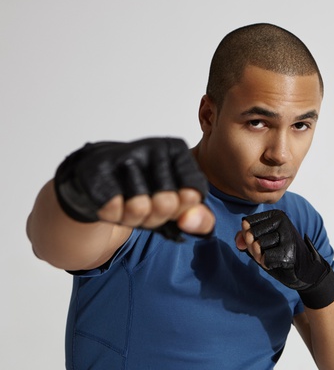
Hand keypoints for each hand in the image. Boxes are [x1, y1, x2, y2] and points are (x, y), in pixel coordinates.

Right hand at [54, 137, 213, 240]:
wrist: (99, 180)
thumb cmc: (145, 190)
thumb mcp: (180, 206)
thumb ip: (201, 218)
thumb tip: (190, 222)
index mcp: (177, 150)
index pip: (194, 194)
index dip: (181, 210)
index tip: (172, 200)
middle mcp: (153, 147)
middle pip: (168, 203)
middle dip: (156, 216)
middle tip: (146, 204)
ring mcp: (124, 155)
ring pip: (139, 207)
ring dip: (133, 218)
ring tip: (128, 202)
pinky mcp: (97, 168)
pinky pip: (114, 209)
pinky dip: (113, 215)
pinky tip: (112, 201)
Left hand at [235, 210, 333, 308]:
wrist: (303, 269)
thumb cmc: (278, 252)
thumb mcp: (259, 242)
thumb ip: (244, 237)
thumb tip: (240, 242)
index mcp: (275, 214)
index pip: (247, 223)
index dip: (248, 237)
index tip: (263, 241)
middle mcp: (283, 220)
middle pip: (251, 234)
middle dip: (253, 248)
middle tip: (268, 251)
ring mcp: (287, 235)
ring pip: (257, 246)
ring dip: (260, 257)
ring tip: (274, 256)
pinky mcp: (289, 251)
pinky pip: (265, 258)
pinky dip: (267, 264)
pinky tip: (278, 263)